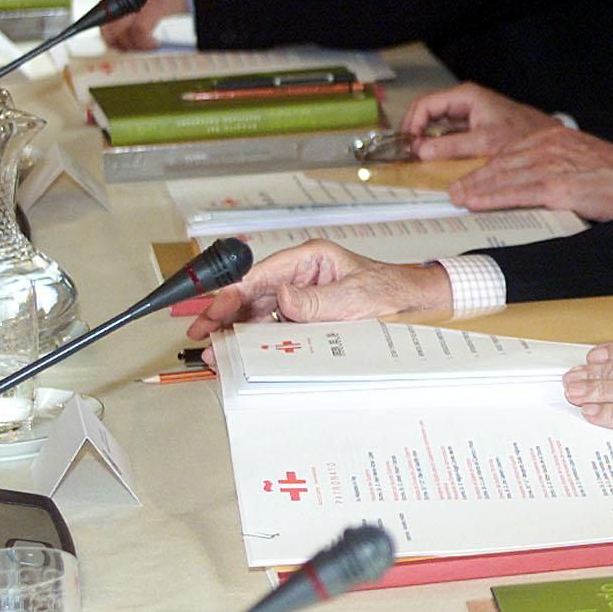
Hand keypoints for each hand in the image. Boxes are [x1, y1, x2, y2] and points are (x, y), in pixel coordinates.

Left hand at [98, 0, 190, 49]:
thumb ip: (149, 1)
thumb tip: (145, 22)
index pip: (107, 9)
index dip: (110, 29)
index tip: (118, 41)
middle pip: (107, 22)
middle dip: (116, 41)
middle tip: (129, 50)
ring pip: (118, 30)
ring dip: (130, 44)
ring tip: (146, 47)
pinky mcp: (152, 5)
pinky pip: (139, 32)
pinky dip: (145, 43)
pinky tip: (156, 43)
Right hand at [188, 240, 453, 354]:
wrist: (413, 305)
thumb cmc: (389, 292)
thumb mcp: (354, 297)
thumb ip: (317, 300)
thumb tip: (282, 299)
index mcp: (310, 259)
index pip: (261, 276)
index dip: (232, 295)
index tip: (214, 313)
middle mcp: (301, 275)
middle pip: (253, 295)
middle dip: (225, 315)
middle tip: (199, 335)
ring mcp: (302, 295)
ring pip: (259, 312)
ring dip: (237, 331)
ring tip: (215, 351)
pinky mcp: (305, 315)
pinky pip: (274, 326)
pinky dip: (256, 339)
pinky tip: (241, 352)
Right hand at [399, 82, 555, 159]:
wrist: (548, 141)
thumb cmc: (522, 135)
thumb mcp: (485, 142)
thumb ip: (452, 146)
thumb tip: (420, 151)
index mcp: (465, 96)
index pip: (425, 104)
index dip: (411, 123)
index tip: (407, 145)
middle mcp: (464, 102)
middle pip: (426, 113)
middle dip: (414, 132)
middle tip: (406, 154)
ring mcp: (468, 116)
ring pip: (435, 125)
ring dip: (424, 140)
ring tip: (416, 159)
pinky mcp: (472, 130)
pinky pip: (447, 136)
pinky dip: (437, 146)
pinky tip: (433, 161)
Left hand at [448, 126, 612, 217]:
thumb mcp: (583, 158)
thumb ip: (559, 165)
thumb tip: (542, 183)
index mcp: (555, 137)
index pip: (512, 150)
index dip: (488, 165)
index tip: (473, 176)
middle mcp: (548, 146)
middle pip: (502, 162)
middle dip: (476, 177)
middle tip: (456, 190)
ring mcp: (550, 165)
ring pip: (503, 177)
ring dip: (476, 188)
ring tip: (459, 198)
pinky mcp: (555, 187)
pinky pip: (515, 193)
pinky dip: (491, 198)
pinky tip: (476, 203)